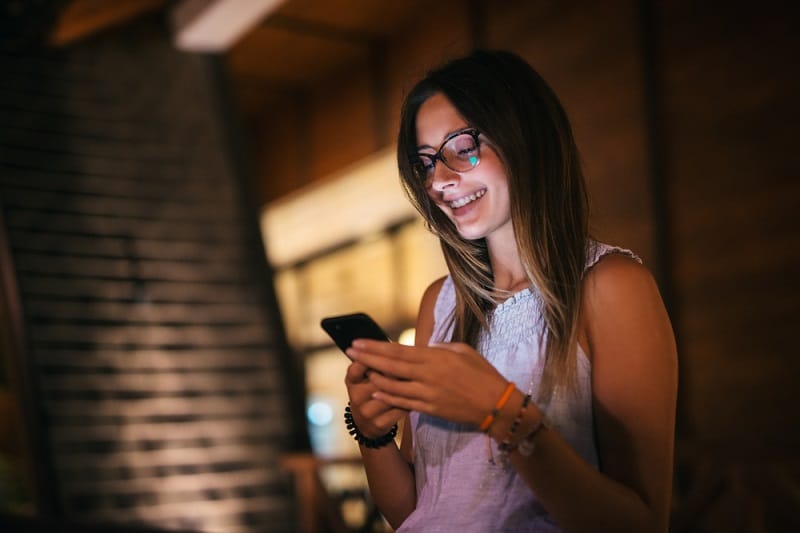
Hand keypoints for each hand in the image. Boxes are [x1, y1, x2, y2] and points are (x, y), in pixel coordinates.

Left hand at [346, 339, 508, 425]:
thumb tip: (423, 346)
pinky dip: (387, 397)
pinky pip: (403, 402)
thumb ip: (440, 347)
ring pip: (392, 387)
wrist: (497, 405)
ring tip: (360, 371)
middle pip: (390, 366)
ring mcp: (428, 394)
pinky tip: (375, 392)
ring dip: (374, 378)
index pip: (398, 351)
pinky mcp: (430, 409)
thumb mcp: (463, 351)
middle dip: (367, 359)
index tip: (358, 341)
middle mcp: (428, 375)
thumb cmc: (483, 374)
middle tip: (349, 352)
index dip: (375, 347)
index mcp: (436, 357)